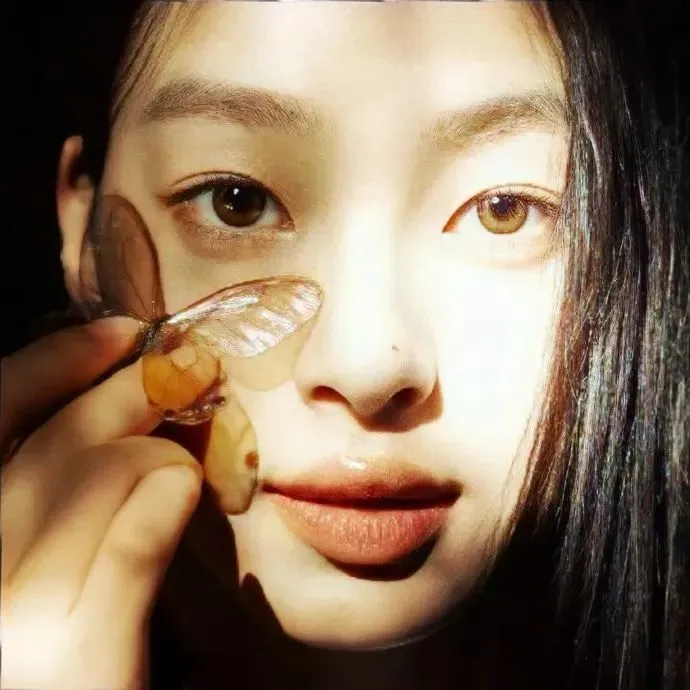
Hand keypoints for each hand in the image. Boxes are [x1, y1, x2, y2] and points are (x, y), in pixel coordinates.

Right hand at [1, 317, 202, 689]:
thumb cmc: (81, 666)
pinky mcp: (70, 671)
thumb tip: (120, 437)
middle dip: (122, 392)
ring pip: (84, 480)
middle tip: (186, 370)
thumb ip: (59, 515)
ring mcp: (3, 632)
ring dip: (154, 453)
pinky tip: (185, 493)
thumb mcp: (49, 578)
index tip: (117, 333)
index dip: (44, 365)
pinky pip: (126, 549)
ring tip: (189, 465)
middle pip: (45, 449)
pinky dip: (161, 505)